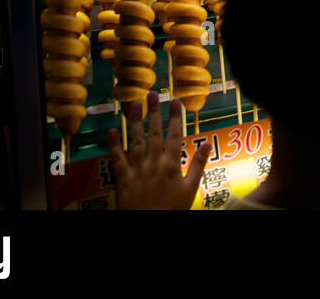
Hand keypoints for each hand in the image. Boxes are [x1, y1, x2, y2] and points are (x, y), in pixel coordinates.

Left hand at [107, 92, 210, 209]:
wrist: (149, 225)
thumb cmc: (172, 209)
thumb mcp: (190, 189)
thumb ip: (198, 165)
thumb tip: (207, 144)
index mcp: (172, 164)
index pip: (175, 135)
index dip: (175, 117)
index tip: (174, 101)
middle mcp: (153, 163)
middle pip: (154, 133)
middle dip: (153, 112)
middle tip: (152, 95)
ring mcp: (137, 169)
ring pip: (135, 141)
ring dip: (135, 122)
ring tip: (134, 104)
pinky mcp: (122, 178)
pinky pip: (117, 158)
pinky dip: (113, 144)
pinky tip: (112, 131)